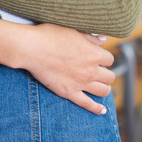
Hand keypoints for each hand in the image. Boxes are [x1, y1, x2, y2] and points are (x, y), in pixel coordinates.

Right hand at [0, 20, 114, 114]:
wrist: (31, 48)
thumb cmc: (49, 35)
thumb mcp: (72, 30)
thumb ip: (90, 37)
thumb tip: (104, 40)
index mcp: (94, 53)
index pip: (109, 59)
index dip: (103, 58)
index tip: (97, 58)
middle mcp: (91, 70)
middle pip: (110, 77)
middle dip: (105, 74)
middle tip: (98, 71)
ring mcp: (81, 83)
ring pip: (103, 91)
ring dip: (104, 88)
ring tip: (100, 86)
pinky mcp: (69, 92)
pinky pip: (88, 104)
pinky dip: (97, 109)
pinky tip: (102, 111)